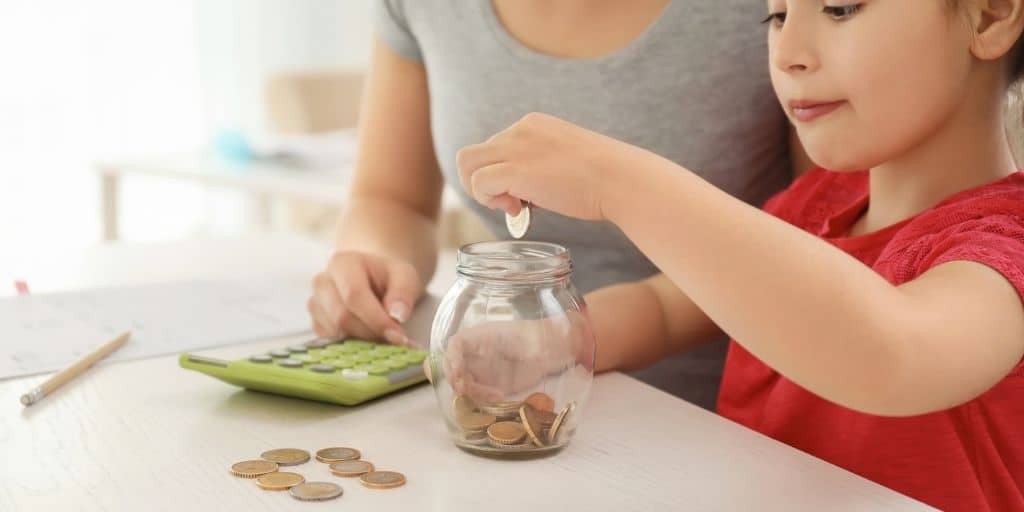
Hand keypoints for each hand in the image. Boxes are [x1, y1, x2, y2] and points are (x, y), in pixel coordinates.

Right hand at [307, 250, 423, 345]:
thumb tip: (397, 316)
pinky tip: (367, 334)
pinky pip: (330, 340)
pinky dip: (351, 343)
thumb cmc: (388, 277)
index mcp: (342, 262)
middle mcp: (322, 281)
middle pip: (341, 317)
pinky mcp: (315, 321)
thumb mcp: (405, 276)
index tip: (397, 335)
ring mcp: (315, 302)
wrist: (373, 279)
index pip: (354, 295)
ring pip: (335, 331)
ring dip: (362, 339)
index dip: (376, 319)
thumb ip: (403, 293)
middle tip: (393, 337)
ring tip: (381, 332)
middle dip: (370, 332)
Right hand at [440, 313, 594, 403]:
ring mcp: (479, 371)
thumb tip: (514, 354)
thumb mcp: (526, 336)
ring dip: (470, 391)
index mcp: (479, 337)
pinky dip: (481, 399)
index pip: (456, 344)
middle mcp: (474, 354)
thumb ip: (518, 344)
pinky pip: (474, 395)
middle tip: (465, 387)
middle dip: (454, 377)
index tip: (459, 370)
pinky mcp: (487, 386)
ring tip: (491, 395)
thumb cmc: (536, 337)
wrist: (547, 351)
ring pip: (460, 383)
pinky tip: (498, 397)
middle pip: (450, 365)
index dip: (452, 357)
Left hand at [456, 112, 644, 220]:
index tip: (525, 195)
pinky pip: (478, 183)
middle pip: (474, 154)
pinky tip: (517, 209)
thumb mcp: (568, 161)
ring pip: (466, 164)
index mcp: (533, 124)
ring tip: (511, 206)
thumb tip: (521, 195)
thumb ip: (541, 168)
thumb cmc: (604, 179)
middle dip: (486, 183)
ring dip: (481, 190)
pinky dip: (490, 200)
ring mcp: (516, 147)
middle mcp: (520, 129)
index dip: (502, 175)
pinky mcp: (516, 169)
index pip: (495, 148)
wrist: (622, 180)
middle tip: (512, 203)